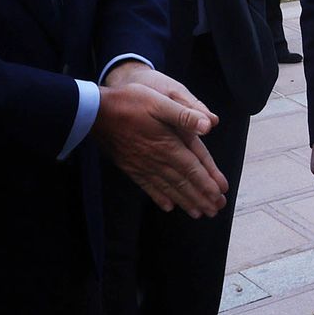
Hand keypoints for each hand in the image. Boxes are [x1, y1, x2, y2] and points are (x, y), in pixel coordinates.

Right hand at [93, 63, 226, 217]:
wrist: (93, 113)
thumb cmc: (129, 102)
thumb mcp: (160, 101)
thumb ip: (185, 115)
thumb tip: (209, 124)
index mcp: (168, 144)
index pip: (193, 168)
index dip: (208, 181)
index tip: (221, 193)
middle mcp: (157, 160)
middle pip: (184, 183)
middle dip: (201, 197)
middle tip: (216, 209)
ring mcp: (142, 166)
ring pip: (168, 188)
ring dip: (185, 201)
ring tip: (198, 213)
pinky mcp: (130, 167)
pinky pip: (148, 187)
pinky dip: (159, 197)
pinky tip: (168, 207)